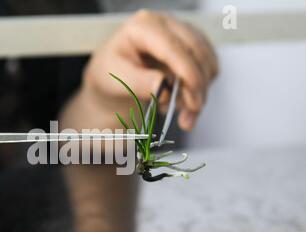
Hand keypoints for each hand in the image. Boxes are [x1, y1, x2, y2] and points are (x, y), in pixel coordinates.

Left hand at [76, 10, 217, 130]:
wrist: (113, 79)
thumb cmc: (111, 76)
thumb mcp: (116, 81)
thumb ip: (139, 83)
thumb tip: (164, 88)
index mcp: (143, 27)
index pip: (173, 48)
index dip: (188, 74)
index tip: (194, 101)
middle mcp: (166, 24)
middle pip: (196, 53)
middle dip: (196, 89)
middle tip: (187, 120)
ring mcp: (182, 33)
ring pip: (207, 62)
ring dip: (199, 93)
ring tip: (178, 113)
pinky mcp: (193, 47)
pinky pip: (208, 69)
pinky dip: (199, 91)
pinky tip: (180, 102)